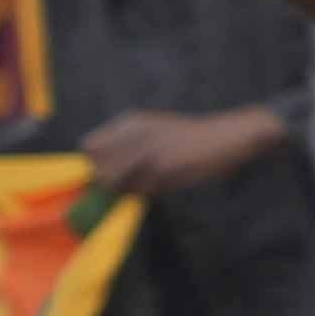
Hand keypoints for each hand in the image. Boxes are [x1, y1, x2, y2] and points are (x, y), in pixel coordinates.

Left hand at [76, 102, 279, 198]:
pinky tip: (166, 184)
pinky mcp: (162, 168)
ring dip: (127, 190)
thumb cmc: (189, 138)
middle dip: (108, 181)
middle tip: (131, 183)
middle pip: (98, 169)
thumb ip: (126, 146)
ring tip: (149, 184)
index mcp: (129, 122)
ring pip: (114, 183)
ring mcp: (147, 151)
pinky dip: (148, 193)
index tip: (110, 171)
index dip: (96, 163)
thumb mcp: (154, 131)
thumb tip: (99, 174)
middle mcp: (132, 134)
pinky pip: (140, 191)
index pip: (88, 146)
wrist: (226, 136)